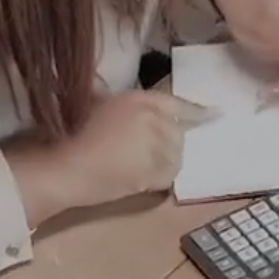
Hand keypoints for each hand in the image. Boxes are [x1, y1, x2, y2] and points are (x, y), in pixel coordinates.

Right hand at [6, 91, 217, 225]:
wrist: (63, 167)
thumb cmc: (70, 132)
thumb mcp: (97, 104)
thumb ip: (124, 105)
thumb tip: (137, 110)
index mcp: (139, 99)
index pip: (178, 103)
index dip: (197, 111)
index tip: (215, 114)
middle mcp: (154, 119)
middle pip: (179, 132)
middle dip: (170, 141)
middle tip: (149, 151)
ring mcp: (157, 146)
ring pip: (177, 155)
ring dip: (165, 160)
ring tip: (142, 165)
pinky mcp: (154, 172)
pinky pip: (169, 175)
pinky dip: (161, 178)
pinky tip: (144, 179)